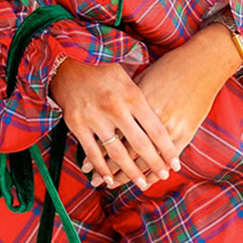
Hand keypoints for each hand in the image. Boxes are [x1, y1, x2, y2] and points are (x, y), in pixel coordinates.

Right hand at [49, 57, 180, 190]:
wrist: (67, 58)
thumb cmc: (103, 66)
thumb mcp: (129, 74)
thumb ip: (144, 94)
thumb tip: (165, 113)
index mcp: (132, 95)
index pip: (155, 129)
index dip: (167, 149)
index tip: (176, 164)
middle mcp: (115, 108)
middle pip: (140, 144)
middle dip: (154, 164)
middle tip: (165, 176)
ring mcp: (95, 118)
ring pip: (117, 152)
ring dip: (130, 172)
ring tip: (142, 184)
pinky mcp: (77, 125)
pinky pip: (92, 152)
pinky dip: (101, 168)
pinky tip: (111, 180)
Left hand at [82, 22, 242, 189]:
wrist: (202, 63)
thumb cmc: (168, 68)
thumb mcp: (141, 80)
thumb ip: (125, 103)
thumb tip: (106, 121)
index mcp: (134, 102)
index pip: (111, 134)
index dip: (98, 153)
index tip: (86, 167)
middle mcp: (149, 117)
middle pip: (124, 150)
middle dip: (109, 169)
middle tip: (95, 182)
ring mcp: (169, 126)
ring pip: (144, 158)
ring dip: (130, 175)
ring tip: (114, 185)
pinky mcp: (185, 131)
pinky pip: (166, 158)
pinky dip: (154, 170)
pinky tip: (145, 181)